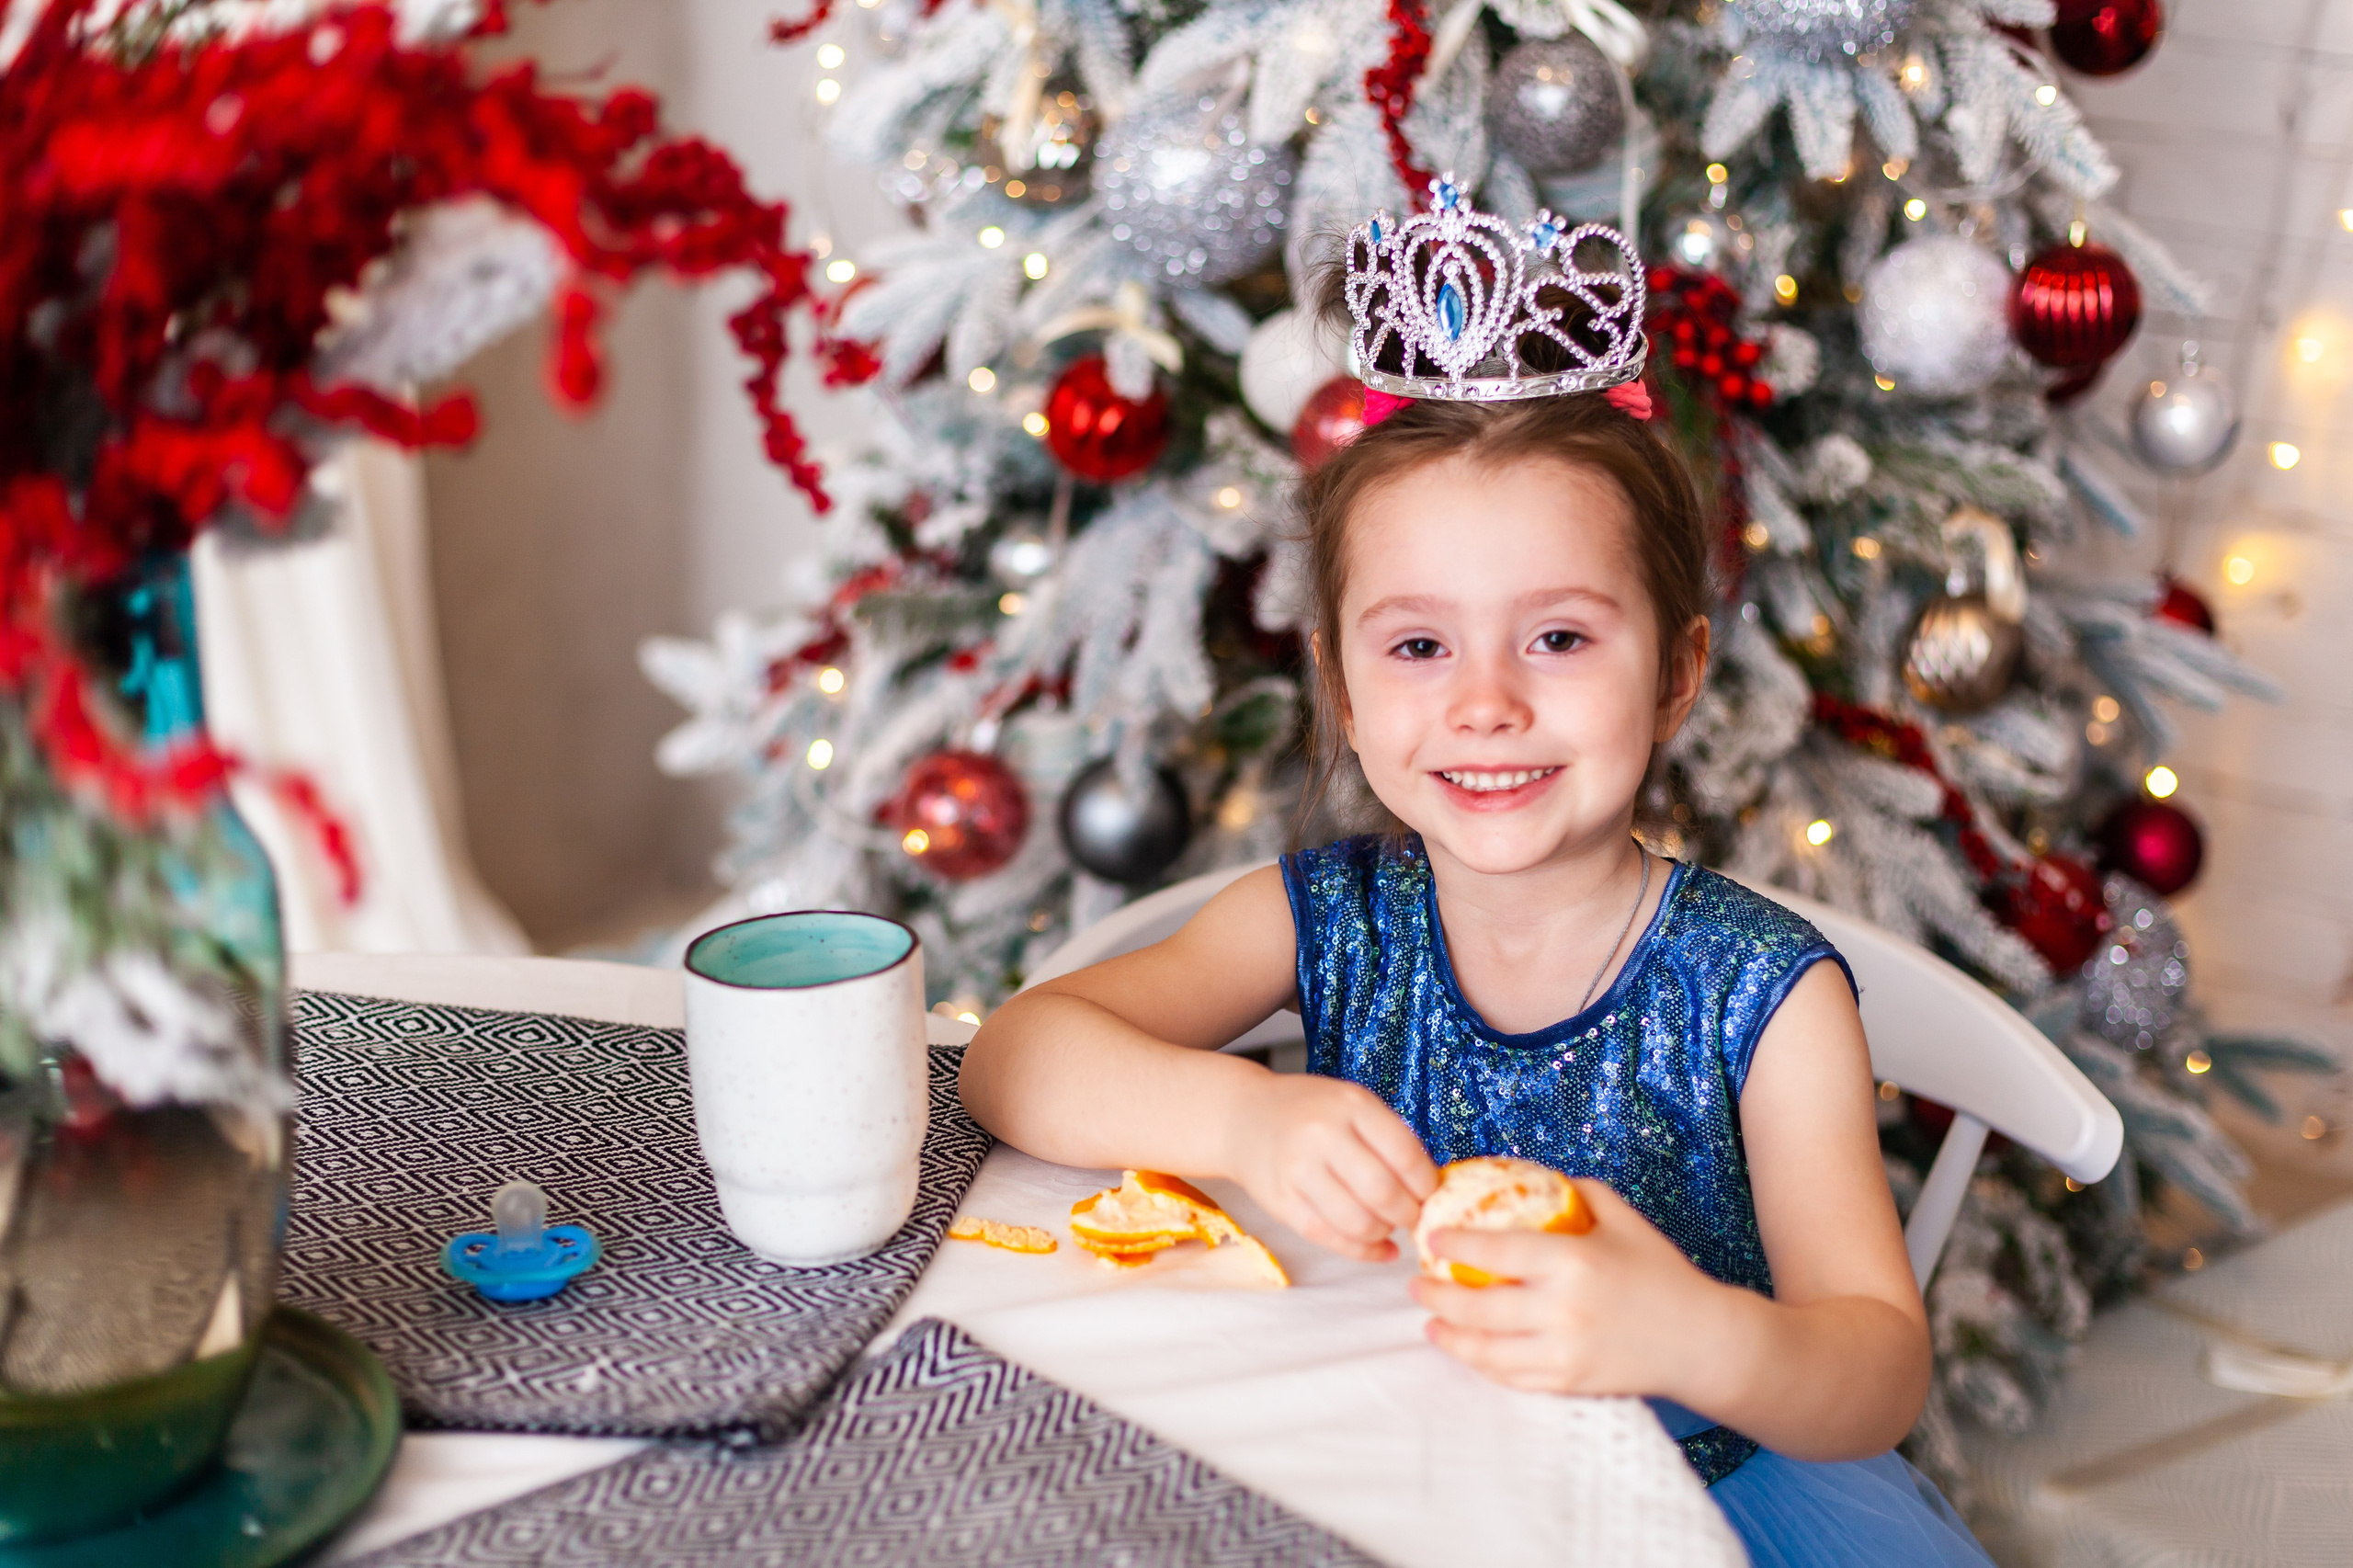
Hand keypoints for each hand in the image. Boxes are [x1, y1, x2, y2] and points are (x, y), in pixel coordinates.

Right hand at [1219, 1073, 1437, 1260]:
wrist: (1244, 1116)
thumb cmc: (1310, 1112)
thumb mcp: (1353, 1105)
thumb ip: (1390, 1139)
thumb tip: (1432, 1190)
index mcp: (1351, 1105)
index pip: (1405, 1154)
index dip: (1427, 1184)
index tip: (1431, 1194)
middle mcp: (1323, 1134)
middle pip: (1383, 1192)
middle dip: (1409, 1214)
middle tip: (1413, 1216)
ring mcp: (1298, 1169)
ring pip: (1358, 1222)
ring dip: (1384, 1233)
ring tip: (1389, 1226)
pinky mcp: (1281, 1201)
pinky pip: (1329, 1238)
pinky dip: (1363, 1251)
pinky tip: (1379, 1248)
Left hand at [1411, 1179, 1733, 1397]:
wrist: (1701, 1342)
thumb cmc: (1662, 1275)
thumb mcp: (1625, 1220)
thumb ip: (1579, 1193)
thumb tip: (1533, 1176)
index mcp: (1573, 1261)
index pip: (1496, 1253)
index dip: (1455, 1245)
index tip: (1430, 1238)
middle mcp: (1562, 1309)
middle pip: (1477, 1307)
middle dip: (1436, 1296)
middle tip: (1416, 1284)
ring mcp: (1563, 1352)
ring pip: (1486, 1348)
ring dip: (1449, 1335)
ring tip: (1430, 1322)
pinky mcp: (1568, 1382)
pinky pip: (1509, 1376)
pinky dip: (1481, 1363)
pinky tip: (1467, 1349)